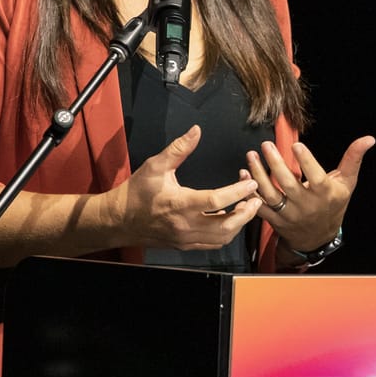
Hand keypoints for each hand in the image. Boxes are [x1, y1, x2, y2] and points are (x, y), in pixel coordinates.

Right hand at [116, 126, 263, 249]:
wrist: (119, 220)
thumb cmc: (136, 192)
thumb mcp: (155, 166)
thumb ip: (179, 148)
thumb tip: (196, 131)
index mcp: (180, 204)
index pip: (218, 200)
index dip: (238, 191)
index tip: (251, 182)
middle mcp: (185, 225)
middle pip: (226, 225)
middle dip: (246, 212)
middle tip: (256, 198)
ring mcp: (186, 238)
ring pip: (222, 238)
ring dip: (239, 224)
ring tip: (246, 207)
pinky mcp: (185, 245)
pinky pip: (212, 244)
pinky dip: (226, 233)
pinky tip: (230, 219)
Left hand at [245, 135, 375, 257]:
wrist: (318, 237)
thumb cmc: (333, 204)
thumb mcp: (347, 183)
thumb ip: (353, 159)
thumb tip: (369, 138)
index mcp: (324, 194)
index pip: (315, 177)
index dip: (306, 161)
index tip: (296, 145)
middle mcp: (306, 205)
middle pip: (288, 184)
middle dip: (276, 164)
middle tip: (266, 145)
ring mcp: (289, 213)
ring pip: (270, 194)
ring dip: (258, 174)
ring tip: (251, 155)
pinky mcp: (275, 219)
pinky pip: (259, 205)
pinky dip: (249, 191)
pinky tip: (243, 174)